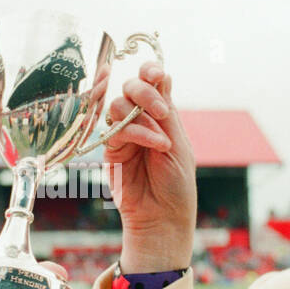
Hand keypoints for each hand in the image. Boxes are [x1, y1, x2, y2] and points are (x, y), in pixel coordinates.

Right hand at [101, 63, 196, 271]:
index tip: (156, 73)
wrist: (163, 217)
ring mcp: (123, 135)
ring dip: (142, 116)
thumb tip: (161, 77)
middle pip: (131, 88)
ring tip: (162, 141)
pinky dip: (137, 132)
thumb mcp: (179, 144)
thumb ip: (166, 113)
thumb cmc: (176, 185)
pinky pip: (116, 129)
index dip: (150, 71)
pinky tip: (155, 145)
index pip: (151, 83)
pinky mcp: (110, 150)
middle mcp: (140, 121)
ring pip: (119, 105)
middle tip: (162, 111)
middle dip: (145, 92)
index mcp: (161, 116)